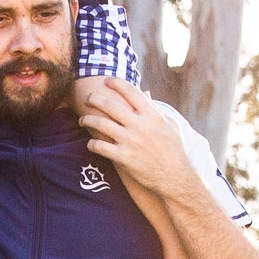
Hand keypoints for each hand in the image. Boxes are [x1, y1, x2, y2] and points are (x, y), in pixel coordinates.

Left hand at [78, 78, 193, 201]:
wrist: (175, 177)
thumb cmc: (174, 151)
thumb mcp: (170, 125)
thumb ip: (156, 109)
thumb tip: (146, 94)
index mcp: (152, 115)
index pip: (131, 92)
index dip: (116, 83)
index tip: (106, 80)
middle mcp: (140, 125)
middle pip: (111, 105)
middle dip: (95, 99)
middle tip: (87, 99)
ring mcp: (131, 141)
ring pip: (101, 124)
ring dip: (88, 120)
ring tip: (82, 120)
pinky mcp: (124, 157)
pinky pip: (101, 147)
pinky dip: (92, 144)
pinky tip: (90, 143)